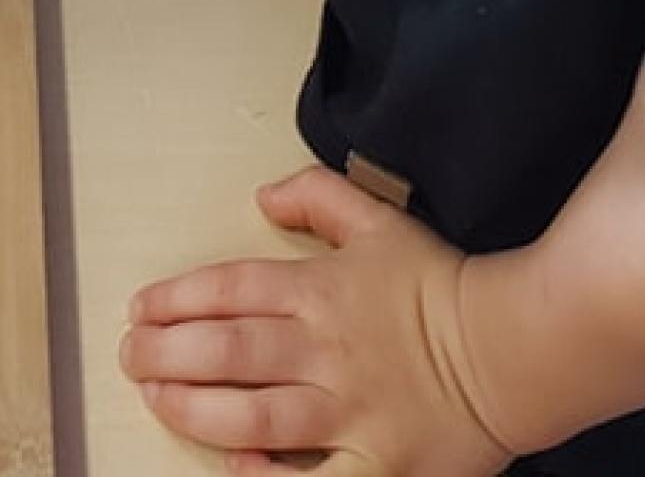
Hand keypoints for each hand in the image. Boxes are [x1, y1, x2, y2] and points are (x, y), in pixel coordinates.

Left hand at [124, 168, 512, 476]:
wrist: (513, 348)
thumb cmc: (442, 286)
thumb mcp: (380, 219)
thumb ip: (317, 196)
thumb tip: (262, 195)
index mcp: (322, 290)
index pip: (231, 289)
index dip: (177, 298)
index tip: (141, 308)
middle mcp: (325, 350)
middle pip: (228, 351)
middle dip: (167, 352)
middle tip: (131, 356)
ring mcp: (347, 412)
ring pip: (252, 415)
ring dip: (194, 409)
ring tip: (156, 399)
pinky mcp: (372, 467)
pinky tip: (235, 471)